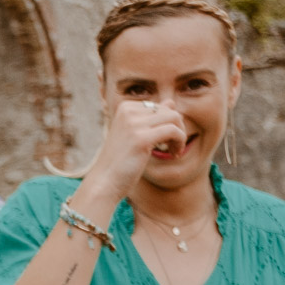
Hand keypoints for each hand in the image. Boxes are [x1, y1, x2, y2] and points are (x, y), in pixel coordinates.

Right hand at [75, 99, 193, 211]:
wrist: (104, 182)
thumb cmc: (120, 161)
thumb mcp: (136, 134)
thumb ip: (152, 117)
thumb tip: (171, 102)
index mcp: (125, 107)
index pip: (160, 106)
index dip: (168, 124)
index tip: (165, 141)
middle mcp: (128, 111)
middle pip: (169, 111)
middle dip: (177, 129)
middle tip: (173, 147)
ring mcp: (133, 124)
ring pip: (174, 118)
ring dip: (180, 135)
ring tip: (174, 151)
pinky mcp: (141, 138)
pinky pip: (173, 131)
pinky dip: (180, 142)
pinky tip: (173, 155)